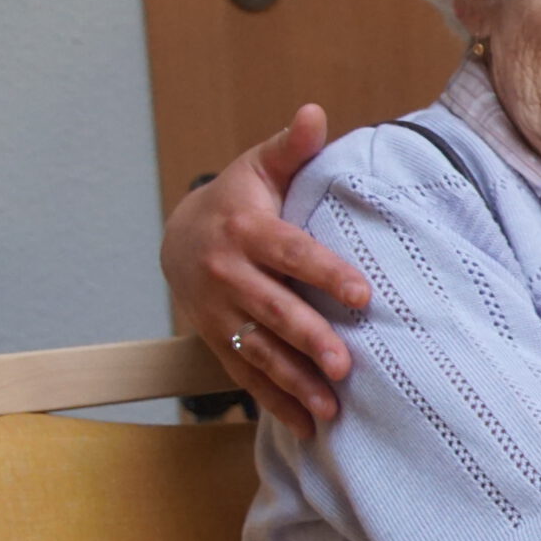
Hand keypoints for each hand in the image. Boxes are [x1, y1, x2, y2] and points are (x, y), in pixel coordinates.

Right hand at [161, 106, 367, 436]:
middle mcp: (228, 274)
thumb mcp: (260, 167)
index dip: (325, 272)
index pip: (291, 252)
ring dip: (293, 382)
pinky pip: (245, 375)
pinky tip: (306, 426)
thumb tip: (316, 114)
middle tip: (344, 365)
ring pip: (257, 350)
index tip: (363, 294)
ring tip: (330, 409)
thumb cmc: (239, 199)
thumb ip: (293, 148)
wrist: (177, 236)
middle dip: (308, 338)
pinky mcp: (216, 339)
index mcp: (246, 230)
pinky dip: (274, 402)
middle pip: (272, 309)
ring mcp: (218, 312)